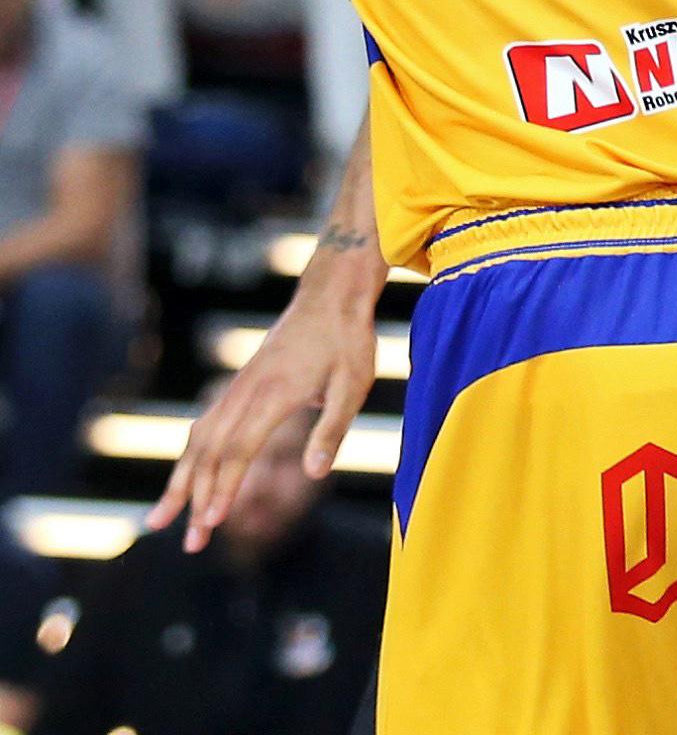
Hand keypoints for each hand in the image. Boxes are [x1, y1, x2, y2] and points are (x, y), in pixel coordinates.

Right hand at [149, 234, 384, 551]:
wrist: (329, 294)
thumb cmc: (347, 340)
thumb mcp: (354, 384)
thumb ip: (332, 429)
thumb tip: (314, 474)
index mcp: (273, 395)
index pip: (239, 451)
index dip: (224, 488)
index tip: (211, 523)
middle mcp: (245, 393)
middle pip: (209, 454)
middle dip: (195, 501)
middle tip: (189, 545)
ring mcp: (237, 388)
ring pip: (198, 441)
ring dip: (181, 483)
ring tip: (161, 519)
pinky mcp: (239, 385)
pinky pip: (205, 426)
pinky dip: (191, 457)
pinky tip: (185, 478)